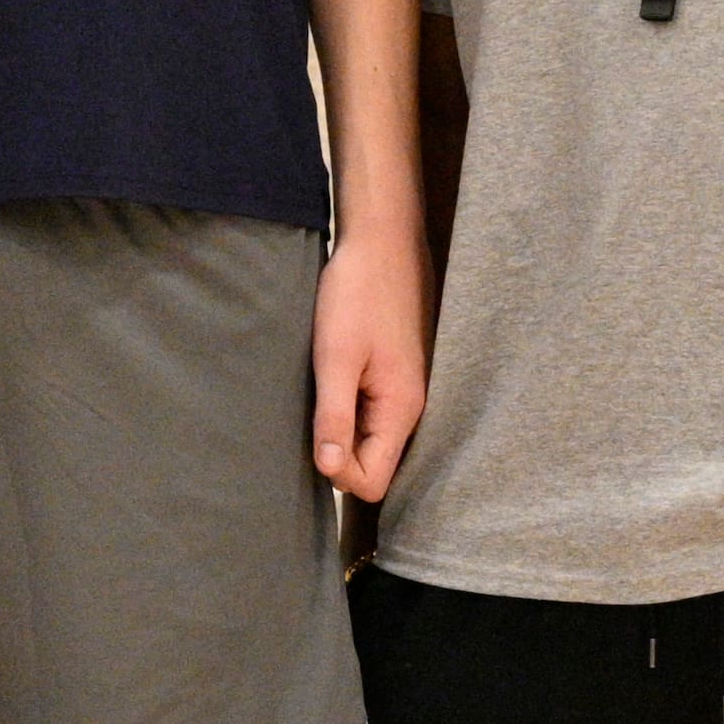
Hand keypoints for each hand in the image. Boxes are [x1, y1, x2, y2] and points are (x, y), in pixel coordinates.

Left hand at [310, 219, 427, 500]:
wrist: (383, 241)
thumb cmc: (358, 293)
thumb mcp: (336, 357)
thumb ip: (334, 416)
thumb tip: (328, 471)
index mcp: (402, 410)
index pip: (373, 482)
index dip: (337, 473)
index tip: (312, 438)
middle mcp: (412, 408)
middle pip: (375, 465)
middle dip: (339, 455)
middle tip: (311, 416)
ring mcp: (408, 391)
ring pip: (373, 439)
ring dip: (343, 430)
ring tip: (320, 395)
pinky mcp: (398, 375)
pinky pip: (374, 414)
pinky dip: (351, 410)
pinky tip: (333, 383)